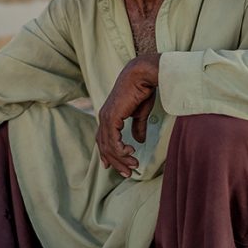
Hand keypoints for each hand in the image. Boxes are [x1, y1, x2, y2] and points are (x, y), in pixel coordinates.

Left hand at [96, 54, 159, 177]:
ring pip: (108, 146)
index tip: (113, 166)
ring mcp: (106, 117)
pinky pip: (113, 141)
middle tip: (127, 172)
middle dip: (116, 162)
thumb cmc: (143, 89)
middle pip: (104, 146)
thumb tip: (139, 140)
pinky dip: (121, 150)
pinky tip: (131, 152)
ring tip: (133, 164)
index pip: (103, 139)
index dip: (107, 154)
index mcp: (109, 115)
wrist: (143, 75)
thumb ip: (138, 126)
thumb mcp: (140, 112)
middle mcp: (104, 117)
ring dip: (121, 159)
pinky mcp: (111, 117)